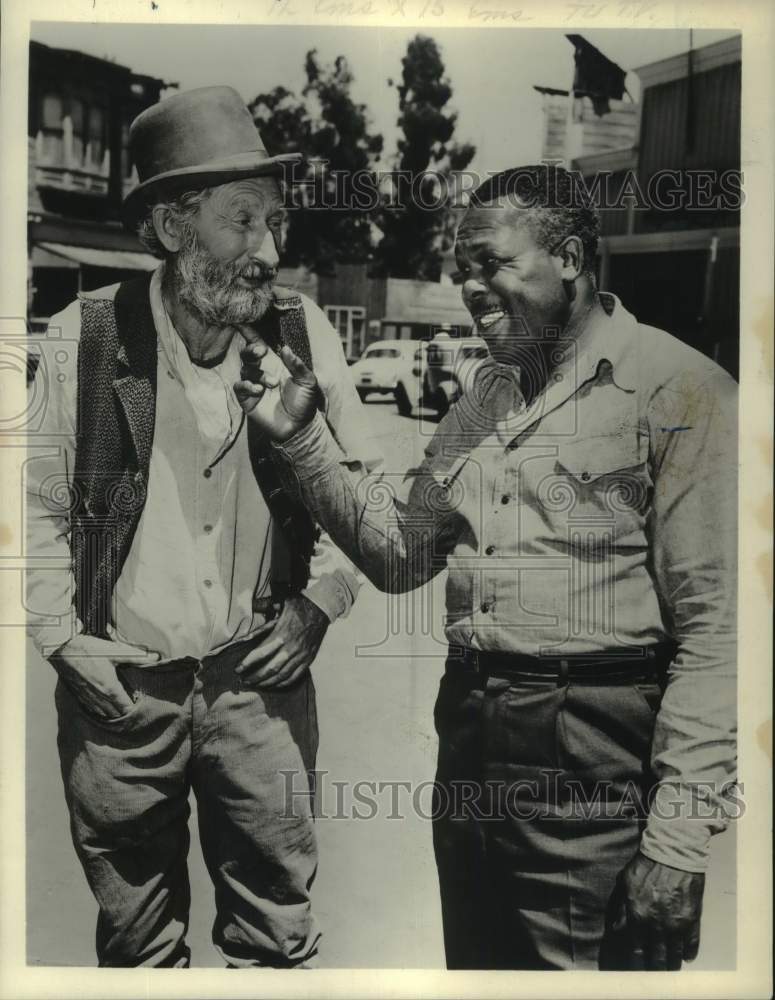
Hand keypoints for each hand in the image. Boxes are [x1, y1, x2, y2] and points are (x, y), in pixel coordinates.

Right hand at [51, 633, 160, 719]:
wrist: (62, 649)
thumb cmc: (91, 649)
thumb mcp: (116, 651)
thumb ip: (137, 656)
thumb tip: (156, 657)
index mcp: (110, 689)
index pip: (125, 708)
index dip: (134, 709)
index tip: (140, 705)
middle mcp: (98, 697)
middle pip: (115, 714)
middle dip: (124, 714)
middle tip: (133, 710)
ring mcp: (86, 697)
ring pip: (102, 713)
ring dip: (112, 714)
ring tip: (120, 710)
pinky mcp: (77, 694)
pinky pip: (91, 709)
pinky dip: (99, 711)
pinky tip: (102, 707)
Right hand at [234, 337, 318, 441]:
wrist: (299, 427)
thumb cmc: (304, 401)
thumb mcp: (307, 381)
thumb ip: (297, 365)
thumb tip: (286, 348)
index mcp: (275, 362)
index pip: (259, 343)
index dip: (249, 331)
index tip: (241, 320)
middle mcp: (262, 370)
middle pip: (247, 353)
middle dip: (252, 349)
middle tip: (262, 352)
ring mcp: (253, 384)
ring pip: (245, 369)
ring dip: (258, 373)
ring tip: (273, 384)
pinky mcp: (247, 399)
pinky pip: (240, 386)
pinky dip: (248, 385)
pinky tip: (259, 390)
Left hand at [235, 595, 328, 688]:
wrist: (323, 608)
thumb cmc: (301, 605)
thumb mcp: (282, 601)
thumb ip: (265, 604)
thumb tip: (252, 604)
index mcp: (281, 634)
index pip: (260, 653)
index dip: (247, 663)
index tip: (237, 669)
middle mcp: (290, 647)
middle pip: (270, 669)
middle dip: (255, 677)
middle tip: (244, 680)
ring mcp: (301, 655)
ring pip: (282, 675)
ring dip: (267, 682)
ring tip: (256, 685)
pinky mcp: (309, 658)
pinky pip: (295, 676)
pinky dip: (283, 683)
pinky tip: (275, 684)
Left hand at [614, 852, 704, 969]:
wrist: (674, 853)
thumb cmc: (646, 865)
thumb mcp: (625, 883)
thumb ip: (620, 908)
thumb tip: (616, 929)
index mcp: (638, 916)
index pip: (636, 951)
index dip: (635, 965)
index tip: (635, 972)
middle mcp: (658, 925)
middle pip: (657, 959)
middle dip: (654, 971)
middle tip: (653, 976)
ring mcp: (677, 925)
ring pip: (674, 956)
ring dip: (671, 966)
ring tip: (668, 971)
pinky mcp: (693, 920)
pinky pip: (692, 946)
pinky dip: (688, 954)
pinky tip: (684, 957)